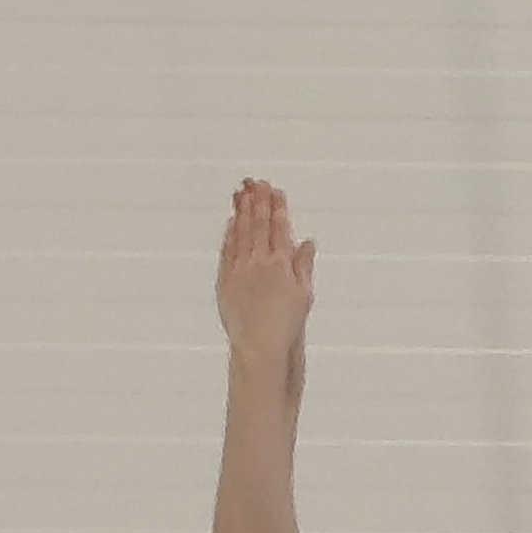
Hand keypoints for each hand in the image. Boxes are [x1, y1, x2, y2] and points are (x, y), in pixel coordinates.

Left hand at [215, 177, 314, 369]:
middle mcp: (259, 263)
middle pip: (258, 225)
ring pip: (240, 233)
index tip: (275, 191)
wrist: (261, 350)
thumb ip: (303, 265)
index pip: (279, 227)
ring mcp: (240, 271)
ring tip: (242, 193)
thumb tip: (305, 243)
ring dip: (242, 212)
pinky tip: (231, 222)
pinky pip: (227, 250)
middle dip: (258, 201)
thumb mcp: (303, 295)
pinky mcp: (225, 282)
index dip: (277, 207)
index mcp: (281, 265)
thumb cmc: (285, 330)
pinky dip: (229, 234)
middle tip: (257, 182)